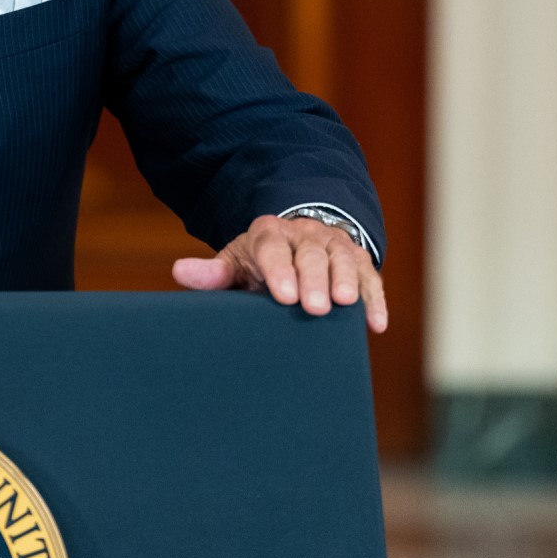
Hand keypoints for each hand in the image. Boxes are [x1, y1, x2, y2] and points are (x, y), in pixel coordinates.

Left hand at [172, 214, 386, 333]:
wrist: (296, 240)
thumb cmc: (261, 262)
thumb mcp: (236, 262)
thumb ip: (214, 273)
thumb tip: (180, 272)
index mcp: (269, 233)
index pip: (272, 248)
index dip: (278, 270)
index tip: (281, 295)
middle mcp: (305, 235)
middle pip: (310, 254)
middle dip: (313, 279)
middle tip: (314, 307)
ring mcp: (335, 246)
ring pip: (343, 259)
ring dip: (346, 281)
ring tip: (344, 305)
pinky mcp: (360, 262)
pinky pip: (370, 279)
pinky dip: (374, 300)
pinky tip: (375, 324)